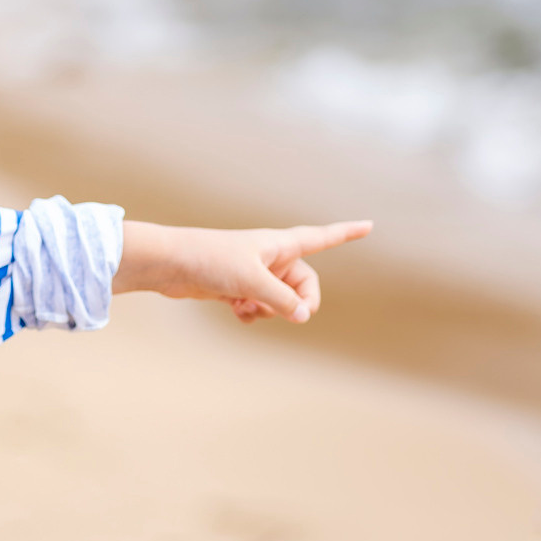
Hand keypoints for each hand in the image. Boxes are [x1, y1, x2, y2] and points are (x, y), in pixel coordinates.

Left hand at [115, 220, 370, 323]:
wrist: (170, 263)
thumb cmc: (211, 260)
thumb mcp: (253, 281)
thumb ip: (282, 300)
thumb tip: (304, 316)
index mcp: (281, 244)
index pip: (322, 236)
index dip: (346, 233)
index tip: (370, 225)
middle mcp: (272, 257)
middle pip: (304, 285)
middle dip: (299, 304)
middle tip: (290, 315)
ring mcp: (255, 273)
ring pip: (281, 301)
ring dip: (271, 311)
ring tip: (248, 307)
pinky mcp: (237, 288)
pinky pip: (260, 307)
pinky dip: (253, 314)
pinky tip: (235, 311)